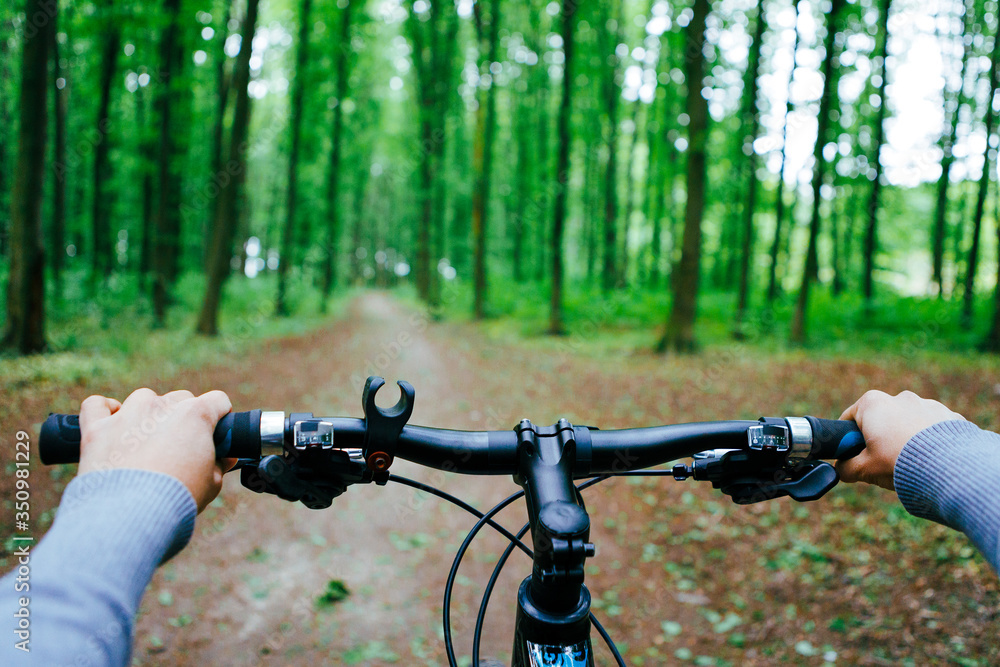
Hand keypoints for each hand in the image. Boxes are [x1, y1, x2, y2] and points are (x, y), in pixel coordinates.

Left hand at [78, 388, 235, 511]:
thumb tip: (226, 458)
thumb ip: (220, 464)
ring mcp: (126, 414)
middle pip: (180, 398)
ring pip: (143, 399)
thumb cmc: (177, 500)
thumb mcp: (212, 484)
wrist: (130, 518)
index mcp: (195, 415)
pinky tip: (113, 423)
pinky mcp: (96, 428)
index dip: (219, 419)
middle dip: (183, 418)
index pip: (217, 401)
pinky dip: (105, 410)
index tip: (215, 435)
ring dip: (147, 414)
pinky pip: (97, 404)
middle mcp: (161, 406)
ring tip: (146, 442)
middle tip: (180, 447)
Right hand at [835, 390, 965, 490]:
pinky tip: (933, 459)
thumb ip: (846, 467)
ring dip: (907, 438)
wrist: (950, 469)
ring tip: (912, 463)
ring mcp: (928, 404)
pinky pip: (934, 428)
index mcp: (873, 403)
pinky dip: (931, 441)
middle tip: (883, 462)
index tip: (852, 454)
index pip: (850, 417)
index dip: (847, 438)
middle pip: (882, 419)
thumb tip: (841, 469)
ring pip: (910, 423)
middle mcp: (900, 397)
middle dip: (880, 438)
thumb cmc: (899, 463)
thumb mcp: (864, 469)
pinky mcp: (950, 416)